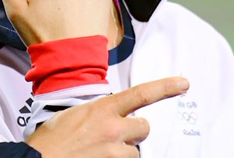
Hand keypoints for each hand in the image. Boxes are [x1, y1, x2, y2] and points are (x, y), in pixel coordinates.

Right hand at [27, 77, 189, 157]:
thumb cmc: (49, 141)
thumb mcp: (71, 115)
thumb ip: (96, 112)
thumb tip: (110, 115)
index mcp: (101, 109)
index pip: (140, 93)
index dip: (165, 87)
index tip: (183, 83)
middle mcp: (113, 128)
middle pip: (144, 127)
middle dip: (134, 132)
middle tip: (114, 138)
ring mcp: (116, 152)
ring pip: (136, 151)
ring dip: (123, 153)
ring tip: (99, 153)